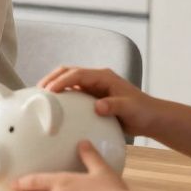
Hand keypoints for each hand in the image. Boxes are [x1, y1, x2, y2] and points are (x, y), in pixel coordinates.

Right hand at [39, 66, 162, 137]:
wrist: (151, 118)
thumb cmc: (143, 111)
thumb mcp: (130, 108)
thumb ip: (114, 106)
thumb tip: (97, 106)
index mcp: (104, 76)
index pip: (77, 74)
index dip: (61, 81)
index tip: (49, 91)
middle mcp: (96, 79)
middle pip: (68, 72)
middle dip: (52, 79)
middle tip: (39, 91)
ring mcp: (93, 87)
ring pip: (68, 81)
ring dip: (54, 86)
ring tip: (41, 98)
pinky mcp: (92, 97)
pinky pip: (73, 94)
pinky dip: (61, 97)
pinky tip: (54, 108)